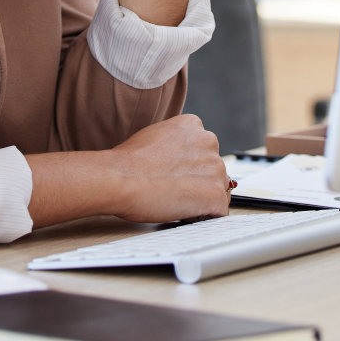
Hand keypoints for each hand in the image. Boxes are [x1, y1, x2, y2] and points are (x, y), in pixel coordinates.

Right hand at [108, 114, 230, 222]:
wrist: (120, 179)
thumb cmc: (128, 162)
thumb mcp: (154, 135)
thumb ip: (175, 143)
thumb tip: (180, 159)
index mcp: (193, 125)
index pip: (204, 149)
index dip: (189, 166)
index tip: (174, 173)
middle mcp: (209, 142)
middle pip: (213, 168)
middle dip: (199, 181)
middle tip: (173, 188)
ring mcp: (215, 169)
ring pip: (218, 189)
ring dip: (202, 198)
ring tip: (175, 200)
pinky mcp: (215, 196)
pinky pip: (219, 211)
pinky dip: (204, 216)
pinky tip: (182, 212)